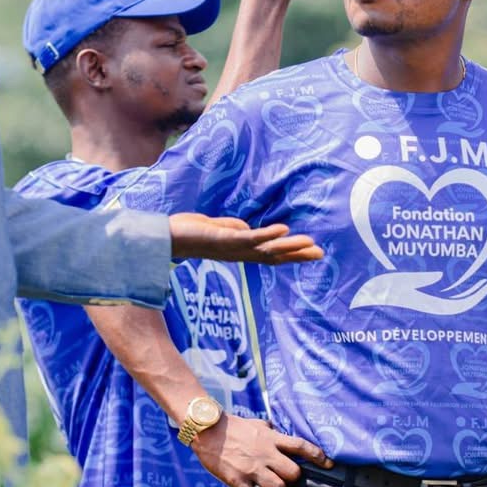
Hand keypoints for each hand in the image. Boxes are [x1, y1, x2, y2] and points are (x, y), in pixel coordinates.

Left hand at [169, 214, 321, 264]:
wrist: (167, 237)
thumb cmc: (193, 232)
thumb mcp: (221, 230)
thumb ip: (237, 230)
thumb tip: (249, 229)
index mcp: (241, 250)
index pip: (271, 255)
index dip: (292, 254)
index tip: (313, 252)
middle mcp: (240, 253)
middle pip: (274, 256)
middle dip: (297, 255)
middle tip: (320, 254)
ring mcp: (233, 247)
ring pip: (266, 249)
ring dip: (289, 247)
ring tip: (309, 243)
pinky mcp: (224, 239)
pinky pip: (249, 238)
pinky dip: (267, 235)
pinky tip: (283, 230)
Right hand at [192, 413, 331, 486]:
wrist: (207, 430)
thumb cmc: (232, 426)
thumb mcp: (256, 424)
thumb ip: (270, 430)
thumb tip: (277, 430)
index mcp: (272, 439)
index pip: (301, 446)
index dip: (317, 456)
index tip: (329, 464)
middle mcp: (265, 454)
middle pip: (293, 473)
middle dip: (293, 480)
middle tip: (285, 480)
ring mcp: (252, 468)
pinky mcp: (237, 480)